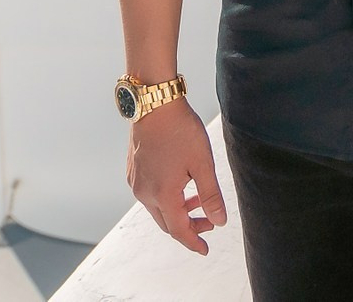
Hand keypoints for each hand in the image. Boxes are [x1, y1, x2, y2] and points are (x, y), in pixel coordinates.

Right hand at [128, 97, 226, 253]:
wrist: (154, 103)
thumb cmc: (180, 130)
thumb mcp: (203, 163)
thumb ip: (211, 195)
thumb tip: (219, 221)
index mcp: (162, 195)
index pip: (179, 230)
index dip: (193, 242)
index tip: (205, 250)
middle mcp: (144, 193)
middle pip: (167, 222)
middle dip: (188, 226)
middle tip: (209, 222)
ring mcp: (136, 182)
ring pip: (158, 208)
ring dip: (178, 209)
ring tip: (198, 197)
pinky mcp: (133, 170)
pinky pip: (150, 193)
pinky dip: (167, 197)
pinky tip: (181, 183)